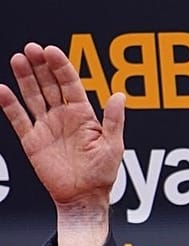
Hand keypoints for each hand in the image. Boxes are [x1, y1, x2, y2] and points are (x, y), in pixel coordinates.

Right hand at [0, 43, 123, 213]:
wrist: (84, 197)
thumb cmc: (103, 174)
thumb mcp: (114, 146)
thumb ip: (114, 120)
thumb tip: (120, 95)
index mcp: (83, 115)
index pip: (70, 84)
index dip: (61, 67)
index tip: (51, 51)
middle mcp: (63, 116)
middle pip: (49, 85)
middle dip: (40, 66)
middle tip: (31, 48)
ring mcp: (46, 126)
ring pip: (33, 96)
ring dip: (25, 78)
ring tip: (17, 59)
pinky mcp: (32, 140)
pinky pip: (18, 119)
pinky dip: (9, 105)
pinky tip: (1, 89)